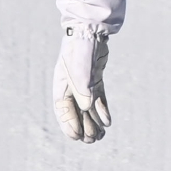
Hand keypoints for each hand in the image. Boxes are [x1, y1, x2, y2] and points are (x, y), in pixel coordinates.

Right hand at [54, 0, 124, 140]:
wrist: (91, 30)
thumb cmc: (82, 48)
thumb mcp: (81, 69)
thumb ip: (83, 88)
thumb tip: (87, 107)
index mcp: (62, 85)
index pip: (63, 110)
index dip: (69, 125)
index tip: (78, 137)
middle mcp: (71, 86)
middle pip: (76, 112)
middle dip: (84, 127)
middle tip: (92, 141)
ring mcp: (84, 83)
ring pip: (88, 108)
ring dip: (94, 122)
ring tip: (101, 136)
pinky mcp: (95, 79)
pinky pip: (99, 98)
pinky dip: (103, 110)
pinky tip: (108, 122)